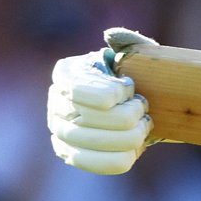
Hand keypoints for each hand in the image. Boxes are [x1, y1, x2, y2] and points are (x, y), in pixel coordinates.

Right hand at [48, 30, 159, 174]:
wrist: (135, 100)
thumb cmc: (134, 74)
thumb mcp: (132, 54)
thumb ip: (127, 43)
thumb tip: (112, 37)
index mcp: (66, 74)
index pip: (78, 88)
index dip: (111, 93)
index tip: (130, 88)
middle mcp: (56, 103)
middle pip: (91, 120)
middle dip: (129, 114)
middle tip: (143, 107)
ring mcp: (60, 131)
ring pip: (99, 143)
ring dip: (133, 134)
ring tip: (144, 123)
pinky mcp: (73, 154)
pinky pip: (102, 164)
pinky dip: (127, 155)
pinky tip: (137, 144)